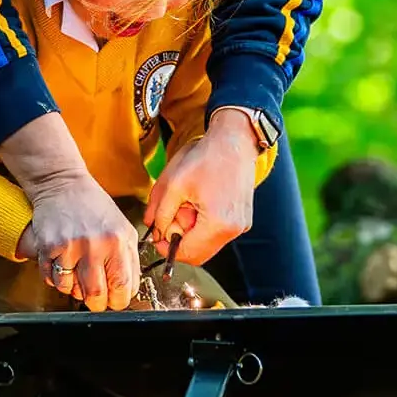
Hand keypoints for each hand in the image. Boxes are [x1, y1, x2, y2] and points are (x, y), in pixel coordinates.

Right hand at [0, 111, 142, 310]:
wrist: (63, 185)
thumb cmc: (94, 207)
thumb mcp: (123, 228)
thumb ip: (129, 260)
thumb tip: (127, 291)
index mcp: (119, 241)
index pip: (123, 287)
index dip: (119, 301)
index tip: (115, 301)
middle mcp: (95, 245)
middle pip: (96, 295)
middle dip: (96, 303)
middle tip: (96, 298)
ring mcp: (70, 246)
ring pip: (71, 290)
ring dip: (74, 290)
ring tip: (77, 275)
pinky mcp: (49, 247)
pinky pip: (52, 280)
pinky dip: (57, 280)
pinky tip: (62, 266)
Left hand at [145, 110, 262, 268]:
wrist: (235, 141)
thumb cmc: (207, 157)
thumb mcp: (173, 184)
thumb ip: (159, 212)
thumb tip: (154, 230)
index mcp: (217, 223)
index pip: (187, 253)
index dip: (167, 248)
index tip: (157, 237)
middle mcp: (233, 230)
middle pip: (198, 254)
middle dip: (180, 240)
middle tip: (171, 218)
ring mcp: (241, 226)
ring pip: (207, 245)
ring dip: (191, 232)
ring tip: (187, 206)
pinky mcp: (242, 220)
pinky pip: (217, 234)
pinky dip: (203, 225)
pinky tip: (200, 203)